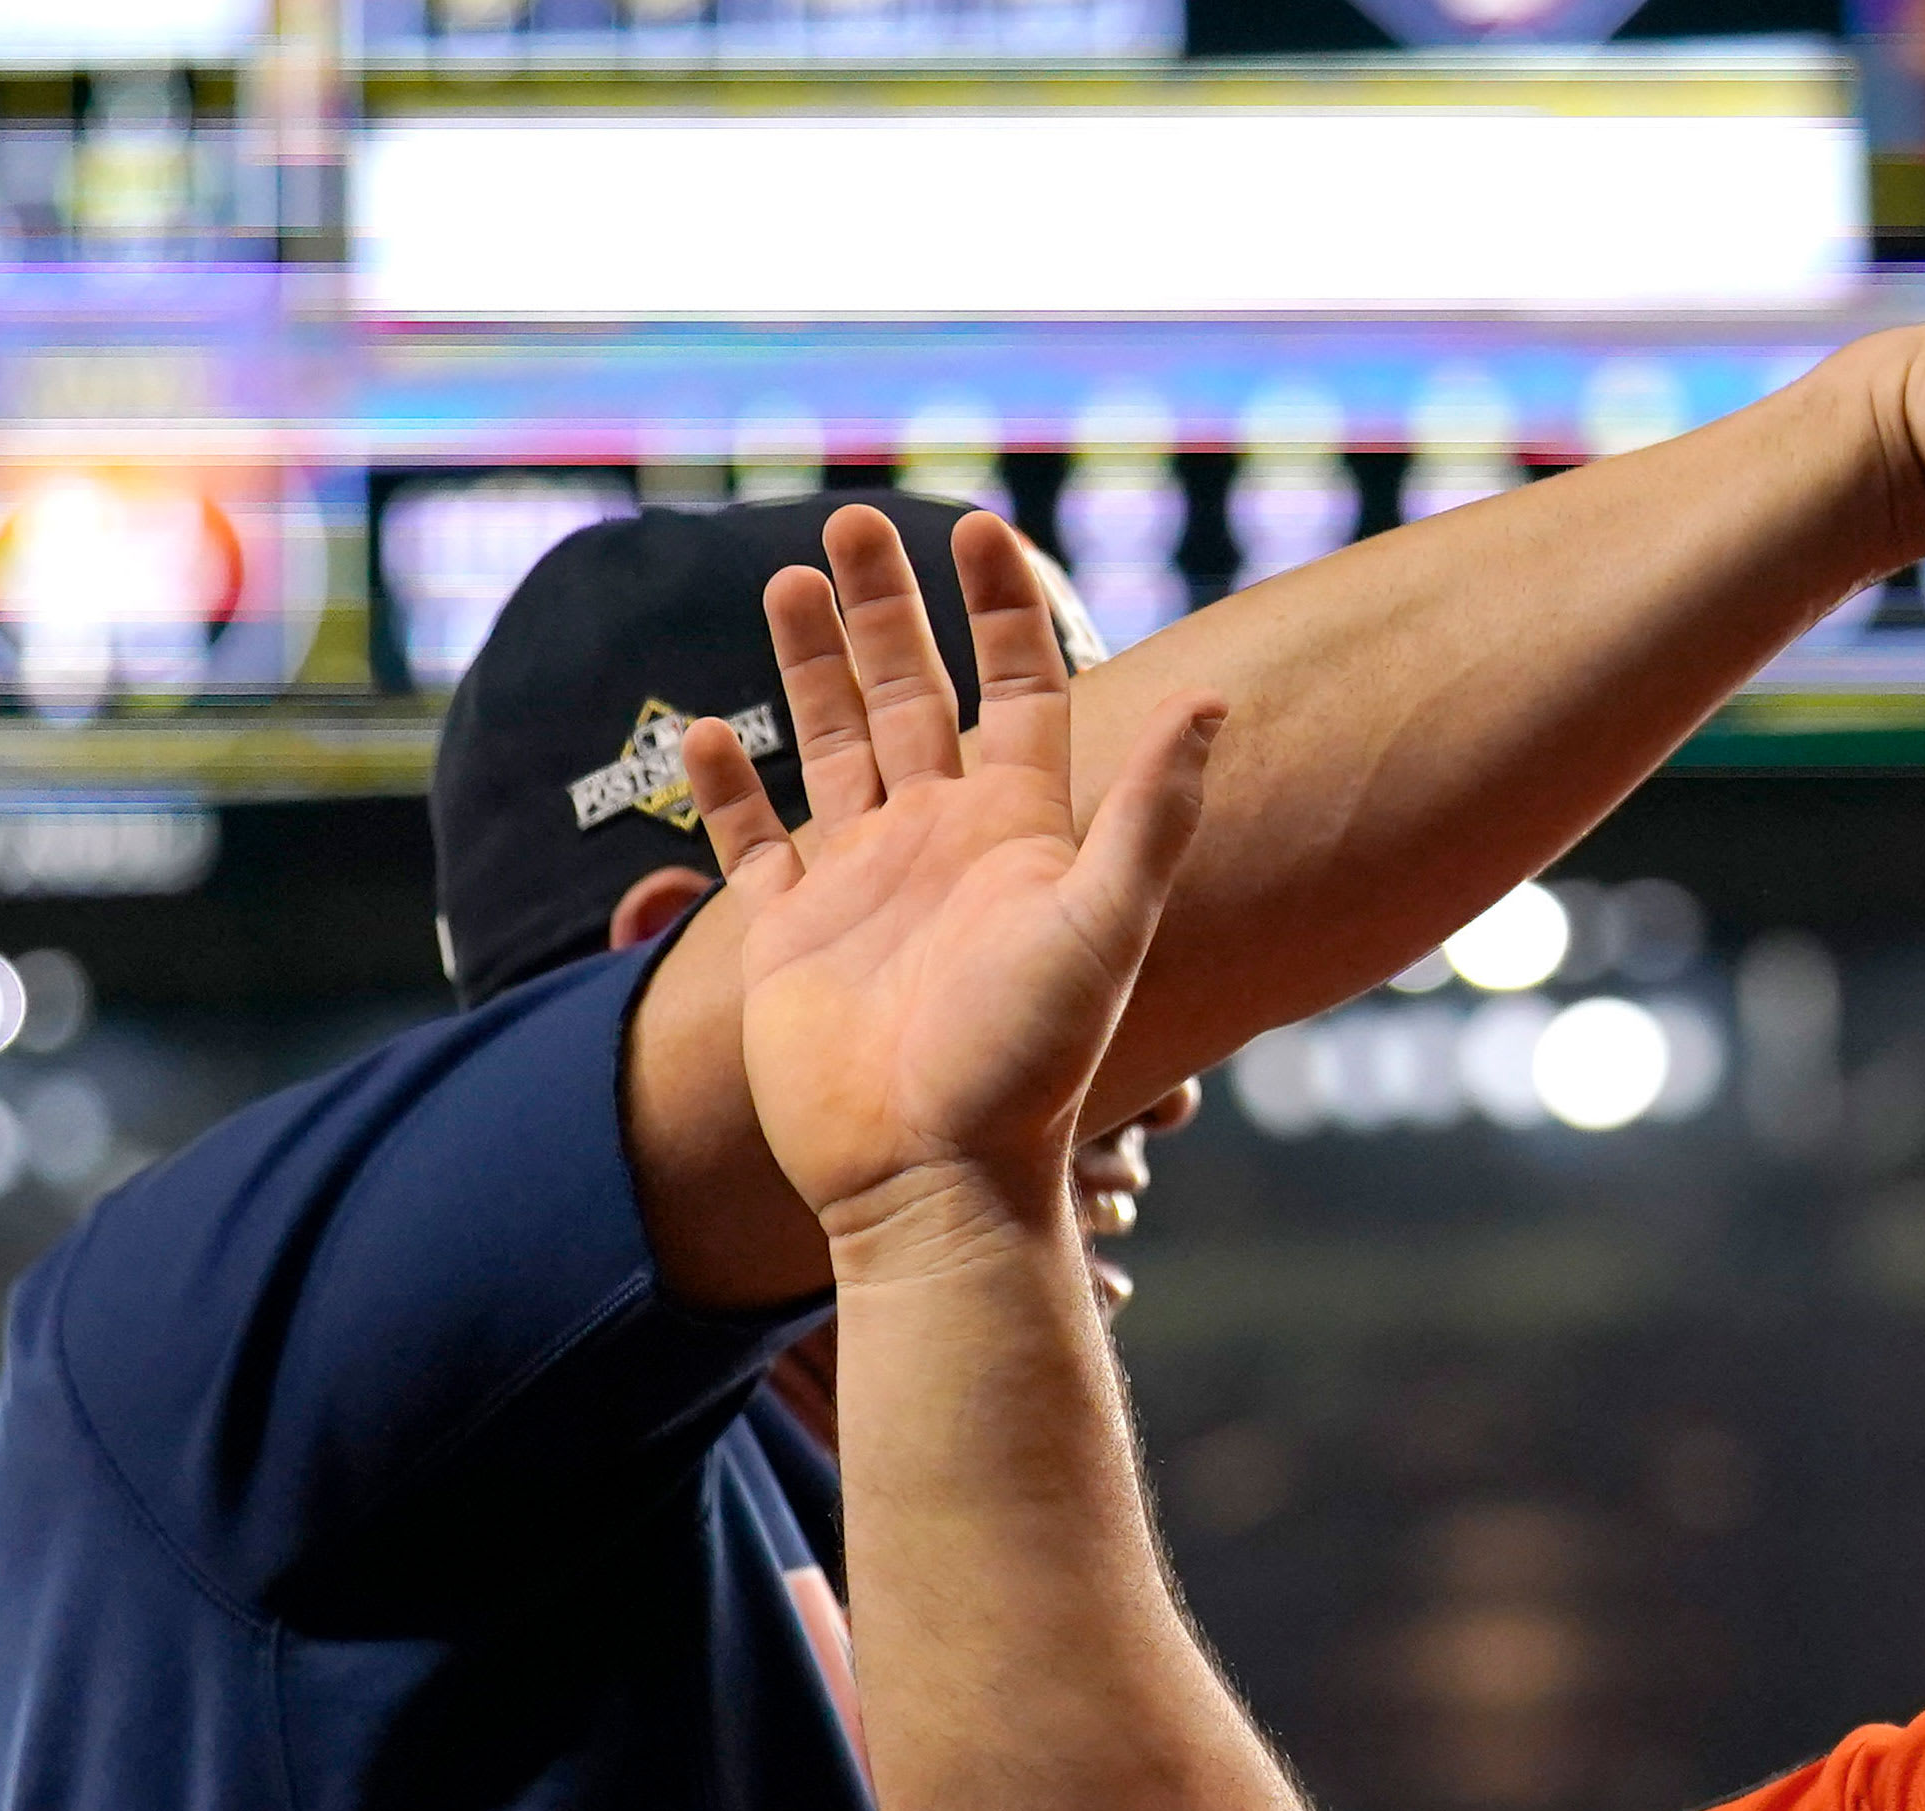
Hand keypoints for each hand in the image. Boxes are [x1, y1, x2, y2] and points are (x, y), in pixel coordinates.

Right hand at [680, 506, 1222, 1270]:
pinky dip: (730, 788)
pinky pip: (756, 843)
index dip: (999, 609)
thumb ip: (1151, 815)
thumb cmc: (1026, 1061)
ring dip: (810, 667)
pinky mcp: (794, 938)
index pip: (1016, 687)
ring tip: (789, 579)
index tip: (979, 525)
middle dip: (887, 610)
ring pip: (835, 745)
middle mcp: (943, 843)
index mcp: (1017, 829)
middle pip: (914, 694)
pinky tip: (706, 728)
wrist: (934, 1176)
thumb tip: (1218, 701)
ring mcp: (866, 886)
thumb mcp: (1102, 926)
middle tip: (852, 521)